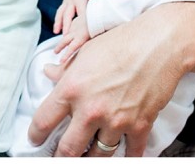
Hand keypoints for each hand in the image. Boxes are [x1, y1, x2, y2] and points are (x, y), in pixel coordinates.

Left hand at [32, 8, 184, 156]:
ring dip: (91, 158)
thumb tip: (48, 72)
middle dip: (60, 157)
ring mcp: (116, 120)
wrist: (159, 43)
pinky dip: (126, 157)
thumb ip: (65, 70)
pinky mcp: (140, 126)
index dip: (35, 135)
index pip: (43, 121)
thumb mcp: (86, 52)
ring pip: (98, 156)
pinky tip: (122, 155)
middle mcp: (91, 109)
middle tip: (58, 157)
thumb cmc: (121, 42)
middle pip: (68, 150)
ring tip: (87, 157)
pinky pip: (130, 154)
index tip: (36, 139)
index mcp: (72, 89)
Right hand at [53, 0, 98, 34]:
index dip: (81, 19)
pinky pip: (58, 13)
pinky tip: (56, 30)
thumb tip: (106, 2)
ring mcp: (66, 3)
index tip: (82, 28)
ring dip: (58, 23)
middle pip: (68, 13)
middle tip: (66, 34)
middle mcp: (71, 1)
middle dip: (67, 24)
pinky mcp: (63, 6)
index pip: (81, 10)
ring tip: (56, 32)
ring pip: (60, 13)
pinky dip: (57, 22)